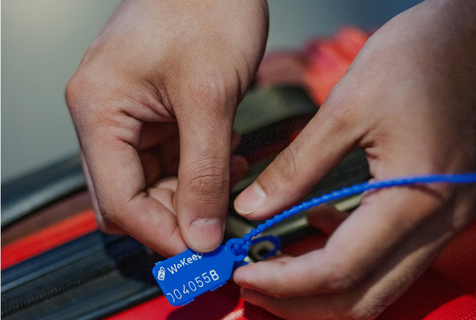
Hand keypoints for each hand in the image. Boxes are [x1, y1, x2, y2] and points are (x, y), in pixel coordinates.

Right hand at [66, 0, 267, 255]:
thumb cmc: (207, 8)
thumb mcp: (210, 98)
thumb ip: (204, 173)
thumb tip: (200, 234)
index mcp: (99, 111)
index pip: (119, 202)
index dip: (161, 234)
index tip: (202, 254)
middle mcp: (104, 117)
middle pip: (132, 197)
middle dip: (177, 216)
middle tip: (220, 227)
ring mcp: (128, 115)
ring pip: (154, 183)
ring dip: (192, 192)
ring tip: (230, 176)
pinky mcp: (154, 112)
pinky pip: (170, 160)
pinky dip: (198, 170)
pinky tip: (226, 156)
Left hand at [233, 1, 475, 318]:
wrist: (473, 38)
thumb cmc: (419, 59)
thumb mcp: (347, 107)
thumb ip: (297, 167)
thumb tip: (252, 208)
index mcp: (413, 199)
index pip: (340, 270)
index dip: (284, 281)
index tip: (242, 274)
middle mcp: (435, 224)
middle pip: (361, 298)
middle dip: (299, 301)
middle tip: (251, 283)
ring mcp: (441, 222)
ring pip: (376, 287)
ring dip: (320, 290)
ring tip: (272, 267)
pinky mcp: (436, 210)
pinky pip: (388, 258)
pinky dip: (345, 262)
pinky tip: (312, 232)